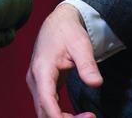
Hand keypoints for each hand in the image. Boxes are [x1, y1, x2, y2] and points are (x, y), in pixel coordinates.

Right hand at [27, 3, 102, 117]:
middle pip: (44, 111)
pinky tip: (77, 116)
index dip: (59, 117)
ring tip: (87, 117)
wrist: (58, 22)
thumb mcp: (81, 45)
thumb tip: (96, 83)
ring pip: (44, 111)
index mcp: (42, 69)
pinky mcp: (43, 85)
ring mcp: (37, 83)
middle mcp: (35, 79)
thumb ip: (87, 65)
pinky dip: (60, 115)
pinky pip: (47, 106)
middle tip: (90, 117)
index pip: (46, 100)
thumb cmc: (68, 32)